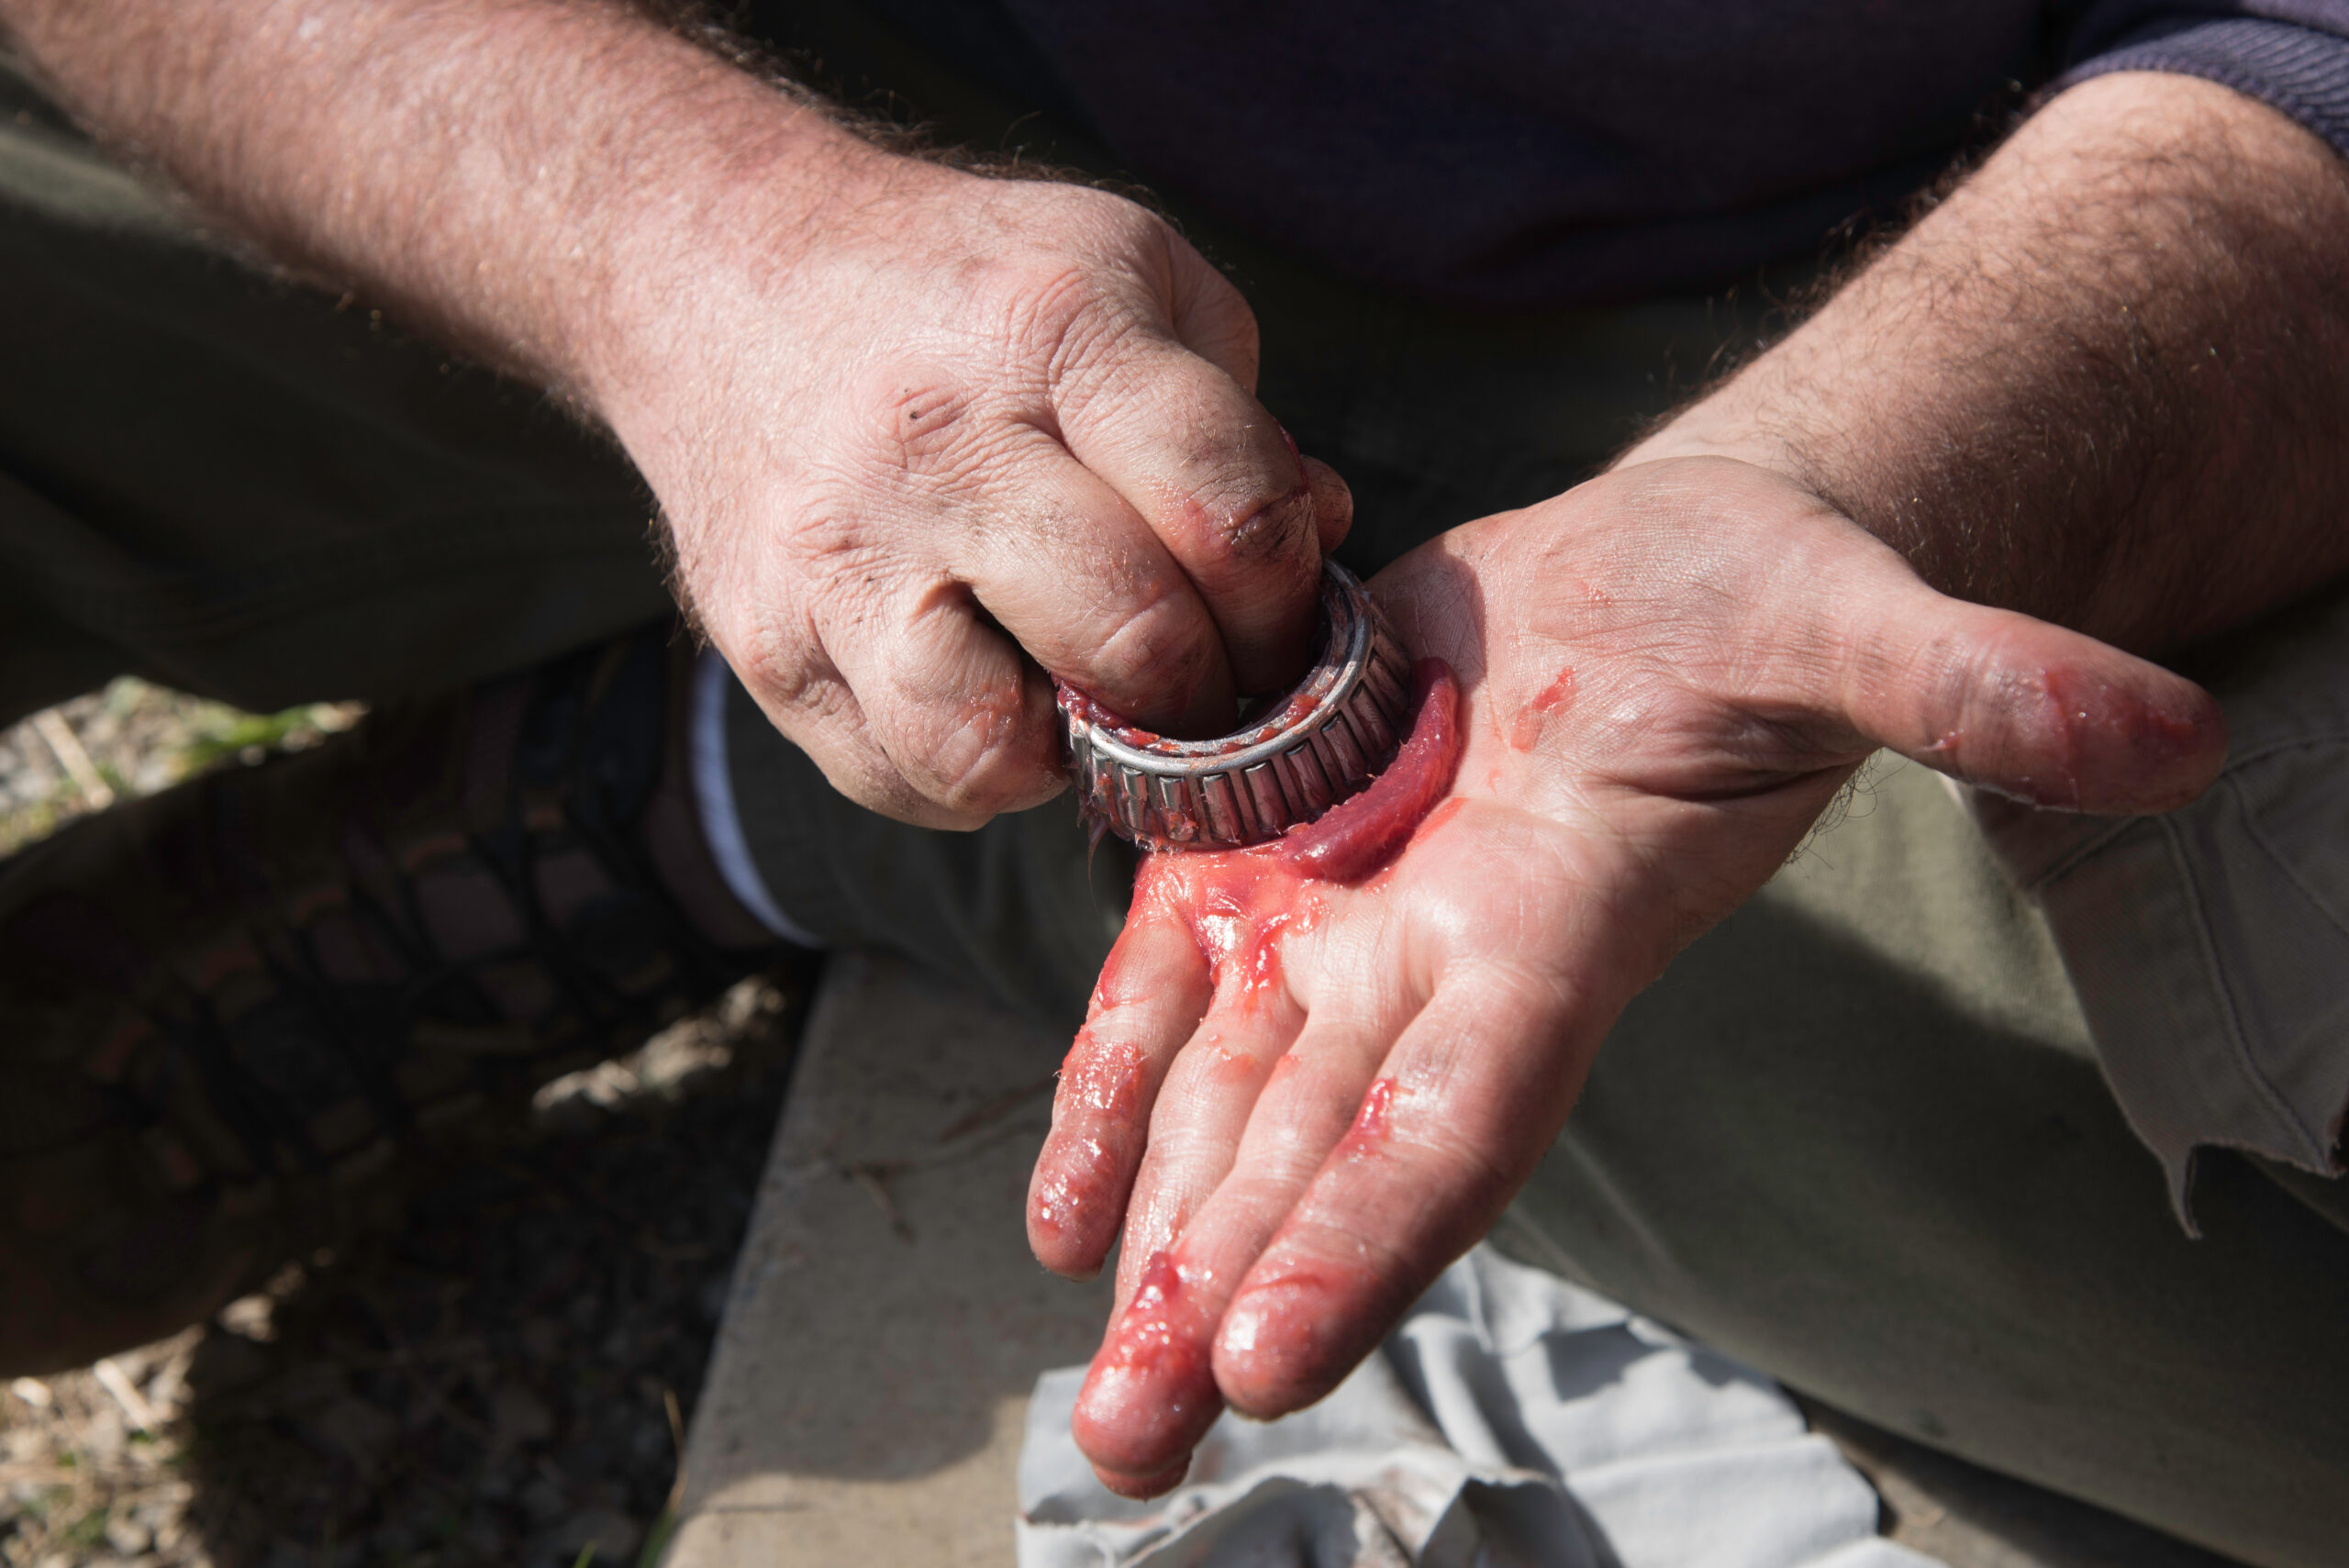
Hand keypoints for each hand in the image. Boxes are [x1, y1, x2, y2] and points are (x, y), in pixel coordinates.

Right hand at [606, 149, 1348, 826]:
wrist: (717, 271)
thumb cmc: (967, 293)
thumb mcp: (1129, 277)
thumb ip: (1236, 418)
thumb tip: (1319, 543)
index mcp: (1053, 332)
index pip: (1225, 509)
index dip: (1288, 596)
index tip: (1283, 616)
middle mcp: (936, 446)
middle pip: (1132, 639)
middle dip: (1211, 693)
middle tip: (1214, 684)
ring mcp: (836, 559)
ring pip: (989, 748)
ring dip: (1074, 755)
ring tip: (1085, 699)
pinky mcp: (767, 647)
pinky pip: (904, 781)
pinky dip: (975, 775)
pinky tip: (990, 695)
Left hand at [1027, 456, 2224, 1493]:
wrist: (1659, 577)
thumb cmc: (1772, 609)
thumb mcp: (1859, 625)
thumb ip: (1981, 685)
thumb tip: (2166, 737)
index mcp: (1563, 930)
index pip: (1460, 1113)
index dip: (1372, 1230)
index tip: (1273, 1362)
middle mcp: (1442, 960)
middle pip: (1319, 1153)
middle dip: (1224, 1302)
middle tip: (1130, 1453)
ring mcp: (1347, 917)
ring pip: (1231, 1101)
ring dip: (1156, 1242)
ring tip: (1093, 1394)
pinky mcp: (1275, 850)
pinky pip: (1173, 987)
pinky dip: (1113, 1090)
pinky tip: (1063, 1217)